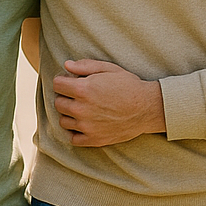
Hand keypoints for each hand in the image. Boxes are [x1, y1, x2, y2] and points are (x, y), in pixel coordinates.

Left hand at [52, 59, 166, 146]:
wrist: (148, 108)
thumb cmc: (129, 85)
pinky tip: (83, 124)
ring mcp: (86, 126)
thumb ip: (85, 66)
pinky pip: (72, 138)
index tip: (71, 82)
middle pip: (58, 103)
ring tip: (81, 109)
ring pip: (63, 121)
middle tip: (77, 96)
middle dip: (65, 97)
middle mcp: (81, 108)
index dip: (63, 81)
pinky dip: (75, 132)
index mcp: (83, 89)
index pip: (57, 85)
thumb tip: (66, 65)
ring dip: (69, 114)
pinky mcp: (94, 139)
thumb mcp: (108, 69)